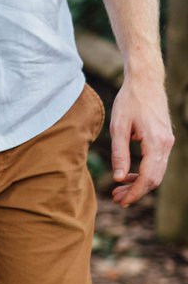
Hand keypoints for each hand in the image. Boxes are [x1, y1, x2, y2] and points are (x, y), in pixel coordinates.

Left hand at [109, 73, 174, 207]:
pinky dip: (144, 173)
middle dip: (136, 192)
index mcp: (156, 142)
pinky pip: (157, 163)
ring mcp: (168, 141)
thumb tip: (119, 178)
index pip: (148, 177)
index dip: (135, 193)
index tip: (120, 201)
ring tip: (119, 190)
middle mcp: (166, 144)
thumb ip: (119, 154)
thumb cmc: (129, 101)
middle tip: (116, 198)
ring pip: (157, 172)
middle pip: (155, 179)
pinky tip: (128, 176)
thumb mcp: (118, 128)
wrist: (145, 81)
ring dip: (139, 184)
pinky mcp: (165, 139)